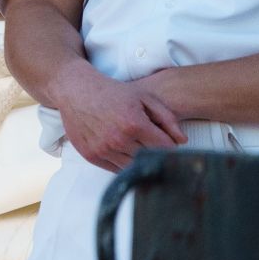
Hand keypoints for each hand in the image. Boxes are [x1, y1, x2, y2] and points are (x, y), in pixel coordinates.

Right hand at [54, 64, 185, 170]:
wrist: (75, 90)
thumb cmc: (112, 92)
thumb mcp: (143, 97)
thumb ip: (167, 117)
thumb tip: (183, 141)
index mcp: (134, 124)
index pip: (165, 148)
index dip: (170, 147)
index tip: (168, 143)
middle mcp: (118, 139)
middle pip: (150, 159)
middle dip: (155, 153)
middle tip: (152, 144)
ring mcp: (103, 149)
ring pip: (133, 167)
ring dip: (138, 160)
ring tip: (136, 146)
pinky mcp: (91, 155)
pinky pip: (115, 169)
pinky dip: (122, 162)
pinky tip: (122, 149)